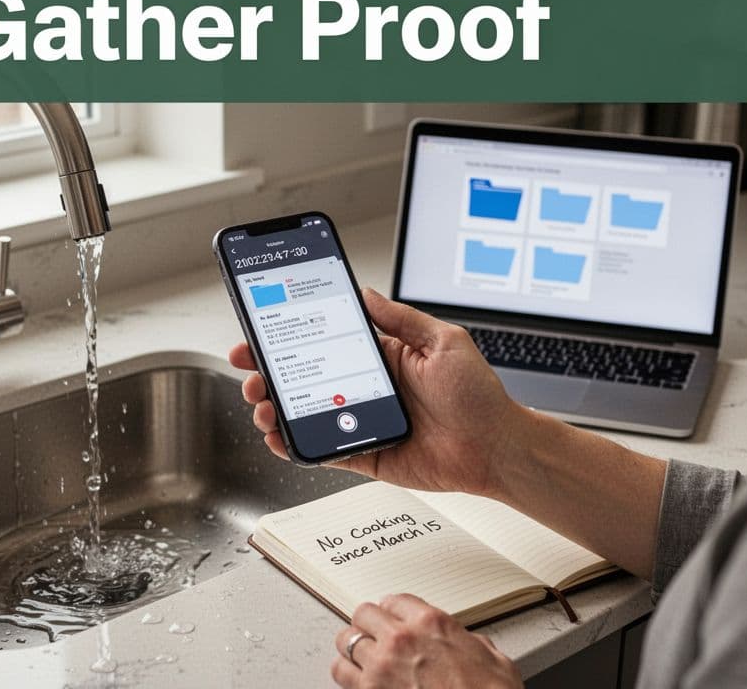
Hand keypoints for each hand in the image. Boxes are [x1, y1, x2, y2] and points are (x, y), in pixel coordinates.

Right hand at [228, 288, 533, 494]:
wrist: (497, 448)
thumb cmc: (479, 397)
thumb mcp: (443, 342)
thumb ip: (400, 319)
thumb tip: (365, 292)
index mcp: (382, 357)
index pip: (324, 342)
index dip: (289, 337)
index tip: (260, 330)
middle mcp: (366, 388)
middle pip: (303, 378)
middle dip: (268, 372)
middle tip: (249, 370)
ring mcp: (362, 422)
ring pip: (305, 415)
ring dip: (275, 409)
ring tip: (262, 405)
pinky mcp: (365, 454)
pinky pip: (322, 451)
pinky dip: (296, 447)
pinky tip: (279, 438)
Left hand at [332, 594, 521, 688]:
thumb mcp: (493, 660)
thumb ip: (470, 644)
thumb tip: (468, 644)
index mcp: (431, 623)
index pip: (395, 600)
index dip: (394, 612)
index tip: (393, 619)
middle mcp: (401, 639)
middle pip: (364, 614)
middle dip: (370, 624)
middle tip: (375, 635)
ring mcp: (381, 666)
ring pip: (346, 640)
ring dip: (354, 647)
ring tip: (361, 655)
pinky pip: (340, 672)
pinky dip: (347, 674)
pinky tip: (357, 677)